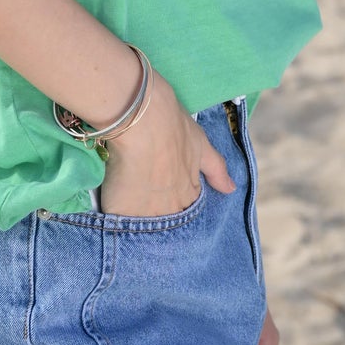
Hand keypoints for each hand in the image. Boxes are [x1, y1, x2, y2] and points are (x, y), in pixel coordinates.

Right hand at [98, 72, 235, 216]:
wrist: (142, 119)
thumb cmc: (173, 126)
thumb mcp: (200, 144)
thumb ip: (216, 170)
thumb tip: (231, 190)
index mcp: (190, 192)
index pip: (185, 208)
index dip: (173, 199)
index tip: (162, 188)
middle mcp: (172, 208)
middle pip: (164, 219)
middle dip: (156, 212)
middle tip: (143, 193)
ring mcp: (147, 213)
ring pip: (142, 226)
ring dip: (136, 219)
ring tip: (127, 202)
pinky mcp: (121, 213)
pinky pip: (119, 224)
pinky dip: (117, 220)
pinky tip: (113, 211)